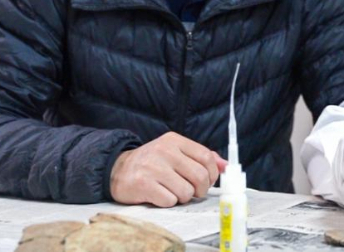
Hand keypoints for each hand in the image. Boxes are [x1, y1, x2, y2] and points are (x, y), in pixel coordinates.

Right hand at [110, 132, 227, 206]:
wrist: (117, 170)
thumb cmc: (152, 163)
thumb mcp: (175, 152)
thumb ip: (200, 157)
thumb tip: (225, 166)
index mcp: (174, 140)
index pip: (206, 156)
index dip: (212, 173)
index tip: (208, 181)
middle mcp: (164, 151)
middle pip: (199, 175)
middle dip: (201, 189)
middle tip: (194, 192)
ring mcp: (153, 167)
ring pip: (186, 191)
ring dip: (183, 197)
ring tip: (173, 192)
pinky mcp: (143, 184)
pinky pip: (170, 200)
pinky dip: (169, 202)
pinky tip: (160, 195)